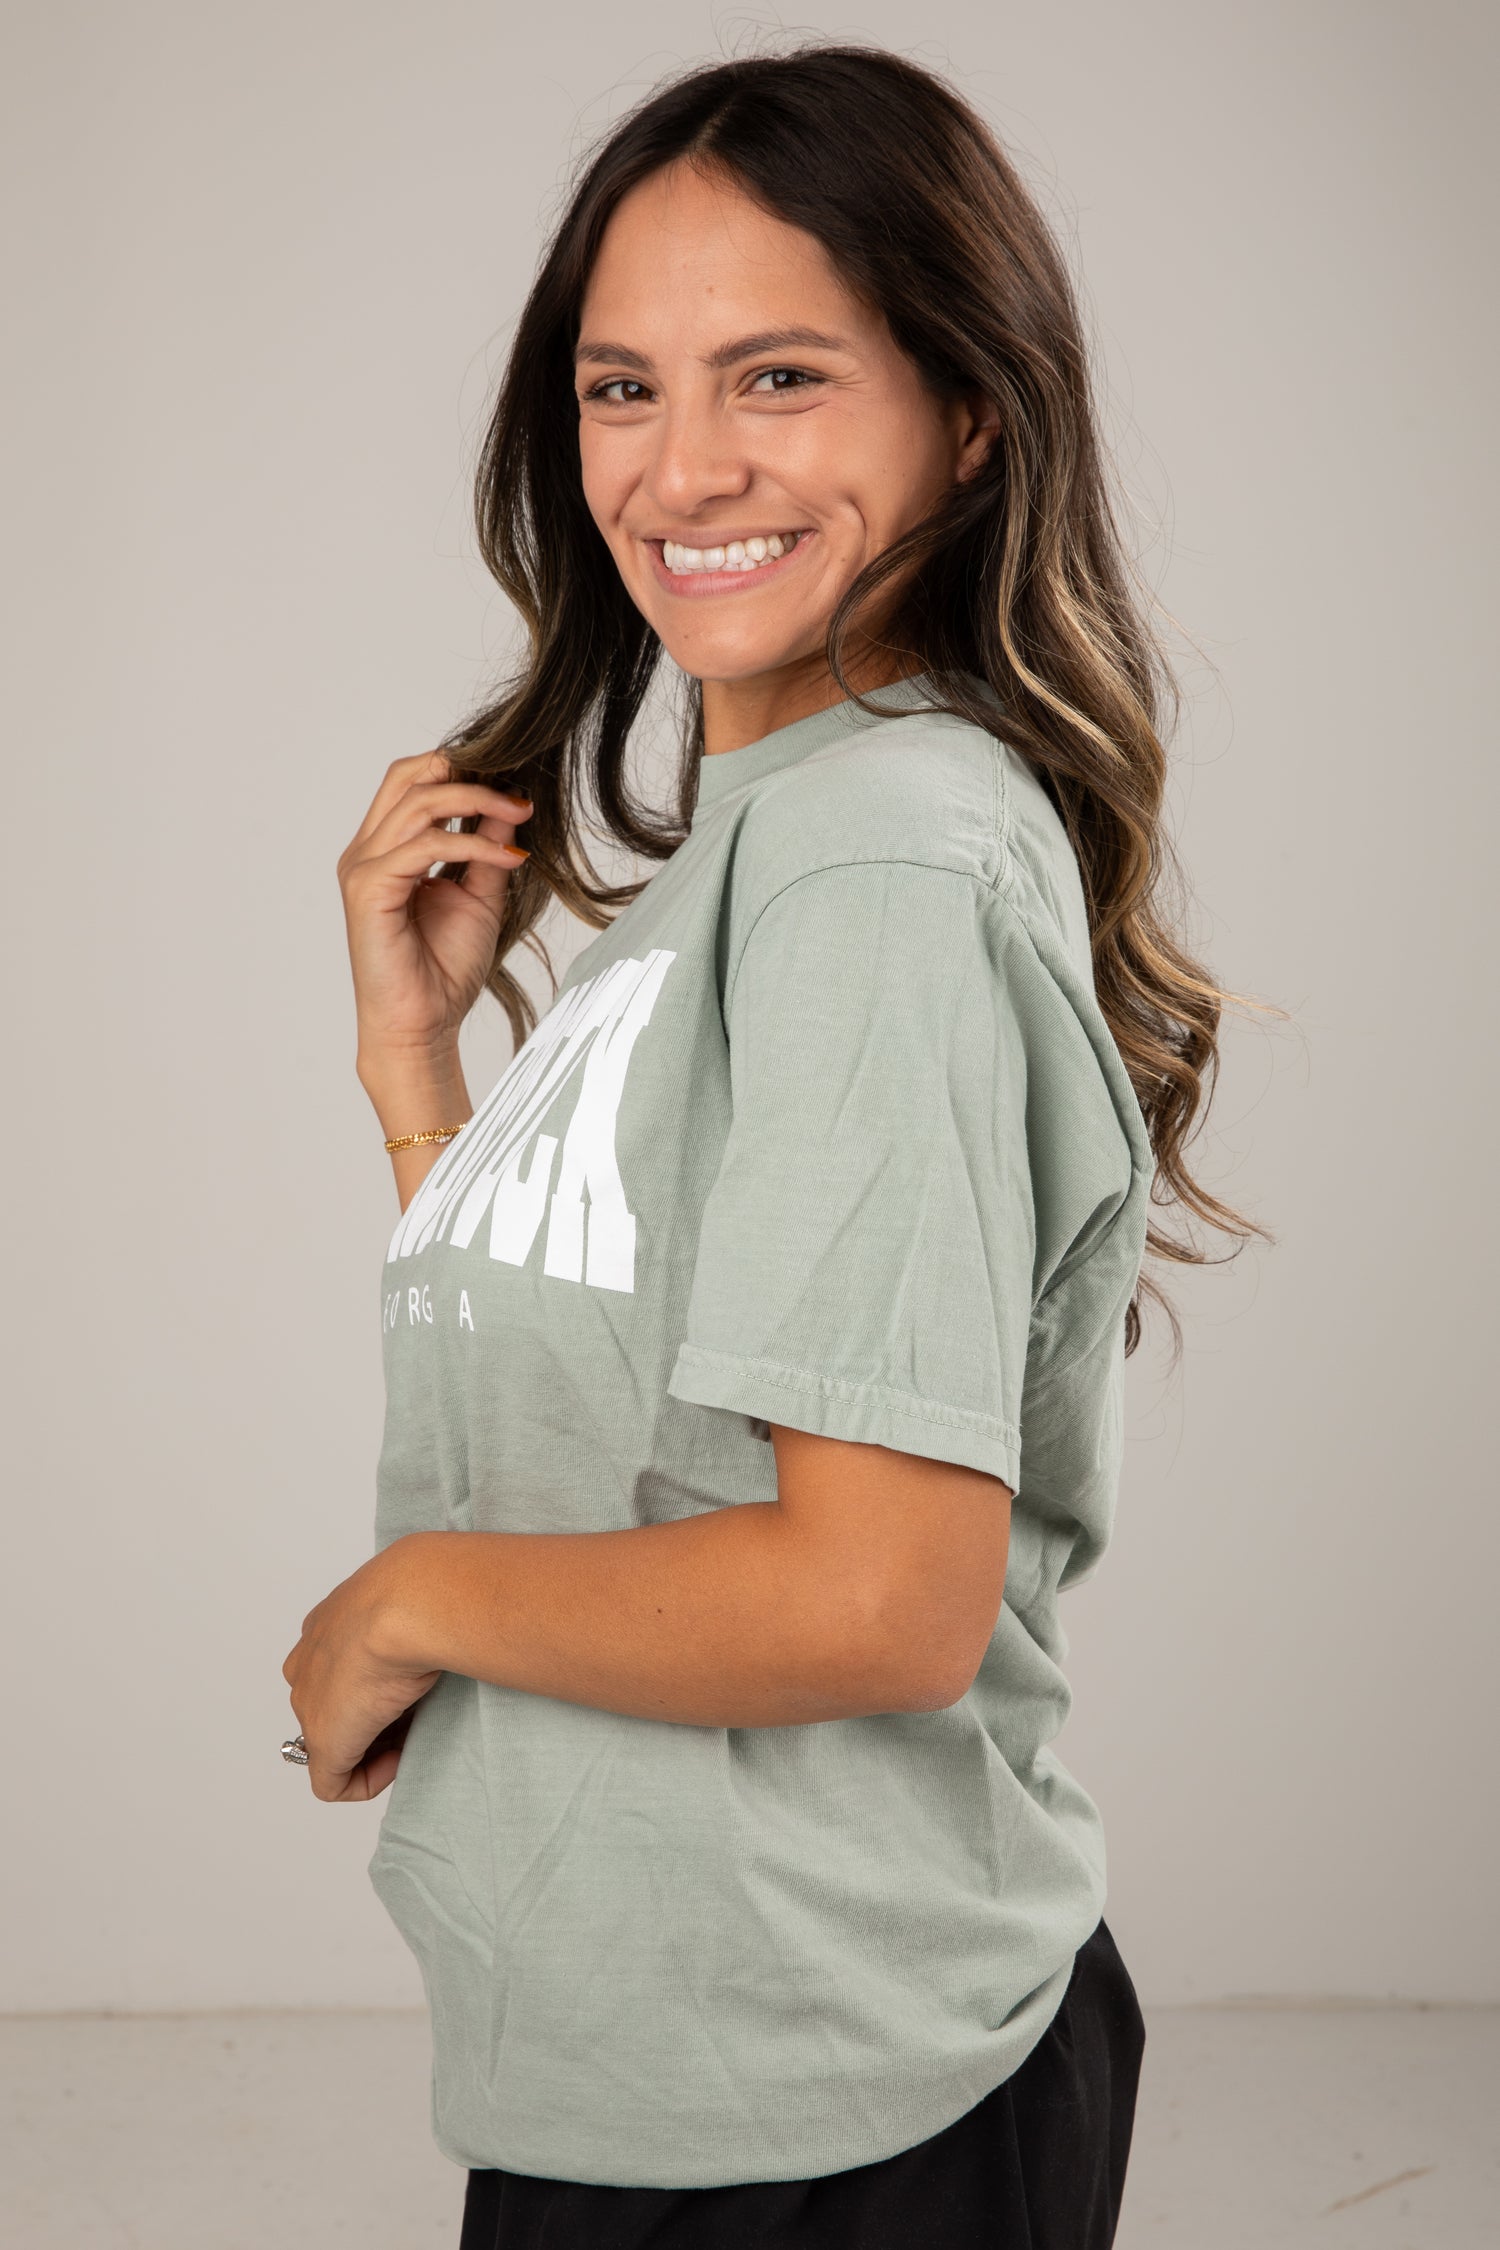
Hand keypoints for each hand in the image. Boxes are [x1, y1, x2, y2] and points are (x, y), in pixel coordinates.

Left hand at [281, 1542, 441, 1801]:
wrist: (406, 1605)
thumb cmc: (420, 1596)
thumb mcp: (412, 1605)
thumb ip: (411, 1626)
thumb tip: (433, 1644)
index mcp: (329, 1624)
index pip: (344, 1667)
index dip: (380, 1688)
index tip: (413, 1691)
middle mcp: (311, 1661)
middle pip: (338, 1705)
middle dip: (376, 1718)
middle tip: (416, 1717)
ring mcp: (310, 1702)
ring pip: (337, 1740)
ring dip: (375, 1745)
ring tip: (415, 1733)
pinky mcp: (322, 1743)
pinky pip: (334, 1782)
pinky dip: (367, 1780)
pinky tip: (399, 1760)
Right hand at [337, 749, 533, 1067]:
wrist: (422, 1027)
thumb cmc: (443, 971)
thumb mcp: (479, 896)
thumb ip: (487, 847)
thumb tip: (511, 803)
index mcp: (385, 849)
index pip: (412, 781)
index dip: (459, 769)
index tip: (513, 786)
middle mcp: (367, 852)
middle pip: (407, 776)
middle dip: (465, 771)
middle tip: (516, 792)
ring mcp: (363, 868)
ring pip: (418, 803)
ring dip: (477, 801)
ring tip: (520, 815)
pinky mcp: (369, 889)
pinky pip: (424, 845)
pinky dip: (472, 843)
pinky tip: (508, 856)